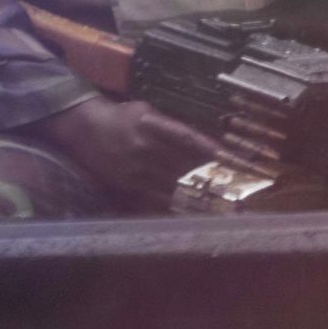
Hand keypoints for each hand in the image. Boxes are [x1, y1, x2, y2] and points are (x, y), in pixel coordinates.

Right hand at [24, 96, 229, 203]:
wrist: (84, 129)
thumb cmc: (121, 117)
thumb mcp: (146, 111)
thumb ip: (172, 126)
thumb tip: (205, 141)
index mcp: (151, 124)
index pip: (189, 138)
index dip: (214, 150)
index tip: (239, 161)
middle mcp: (145, 148)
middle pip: (186, 167)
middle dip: (215, 181)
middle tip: (243, 195)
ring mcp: (136, 170)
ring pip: (175, 188)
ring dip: (201, 200)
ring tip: (227, 212)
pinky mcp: (129, 186)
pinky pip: (157, 200)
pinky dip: (178, 208)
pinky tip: (196, 216)